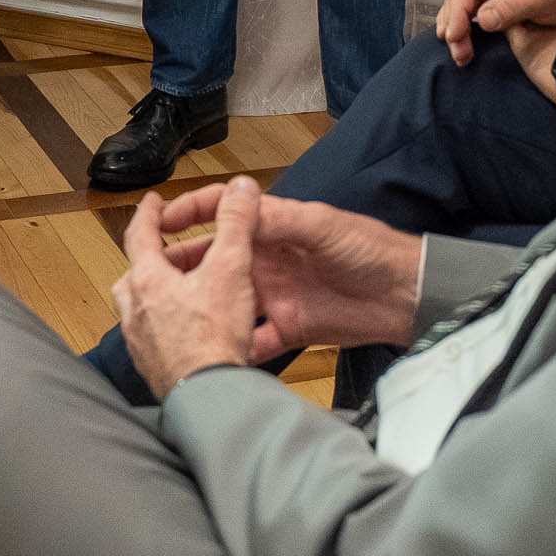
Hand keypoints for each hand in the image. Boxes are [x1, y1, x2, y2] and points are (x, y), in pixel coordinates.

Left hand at [113, 175, 263, 394]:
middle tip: (176, 252)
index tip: (153, 202)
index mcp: (147, 281)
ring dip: (158, 294)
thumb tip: (240, 188)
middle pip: (135, 273)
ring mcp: (140, 342)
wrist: (209, 396)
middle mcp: (134, 311)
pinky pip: (151, 336)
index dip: (148, 213)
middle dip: (154, 259)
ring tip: (185, 292)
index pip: (138, 234)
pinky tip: (189, 330)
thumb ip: (236, 224)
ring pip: (139, 307)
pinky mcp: (151, 367)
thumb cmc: (214, 338)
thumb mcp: (231, 269)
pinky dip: (165, 325)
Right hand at [148, 178, 426, 360]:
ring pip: (225, 300)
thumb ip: (280, 218)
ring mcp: (274, 295)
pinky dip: (232, 347)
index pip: (224, 212)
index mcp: (275, 226)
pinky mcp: (286, 329)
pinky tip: (209, 353)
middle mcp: (268, 259)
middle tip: (151, 279)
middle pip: (215, 260)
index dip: (191, 213)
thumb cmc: (369, 248)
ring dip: (200, 307)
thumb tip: (239, 202)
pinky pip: (251, 340)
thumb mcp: (322, 226)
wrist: (404, 295)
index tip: (160, 222)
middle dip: (183, 266)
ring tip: (169, 319)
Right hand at [433, 0, 555, 64]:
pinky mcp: (497, 1)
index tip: (455, 36)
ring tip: (459, 53)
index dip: (457, 13)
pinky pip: (474, 14)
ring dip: (457, 30)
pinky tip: (463, 43)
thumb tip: (483, 19)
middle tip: (457, 51)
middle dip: (453, 25)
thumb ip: (512, 6)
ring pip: (462, 7)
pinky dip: (466, 30)